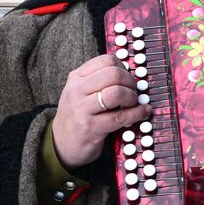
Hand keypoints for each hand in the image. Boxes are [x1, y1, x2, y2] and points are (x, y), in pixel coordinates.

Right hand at [52, 53, 151, 169]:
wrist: (60, 143)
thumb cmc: (76, 116)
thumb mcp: (79, 92)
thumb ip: (98, 81)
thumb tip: (128, 74)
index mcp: (76, 78)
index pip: (106, 60)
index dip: (123, 67)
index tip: (127, 77)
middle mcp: (77, 90)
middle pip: (113, 74)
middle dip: (130, 82)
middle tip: (133, 91)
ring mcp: (82, 109)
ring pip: (116, 93)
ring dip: (132, 97)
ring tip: (133, 103)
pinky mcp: (91, 127)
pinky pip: (120, 116)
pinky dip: (137, 113)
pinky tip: (142, 112)